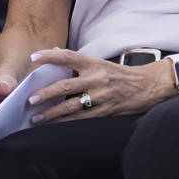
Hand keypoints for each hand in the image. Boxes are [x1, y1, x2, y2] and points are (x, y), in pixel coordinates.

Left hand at [26, 48, 174, 123]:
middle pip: (66, 85)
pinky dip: (66, 122)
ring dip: (52, 113)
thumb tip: (56, 52)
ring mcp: (101, 96)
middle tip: (30, 99)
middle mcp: (96, 78)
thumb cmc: (121, 74)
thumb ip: (79, 61)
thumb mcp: (100, 63)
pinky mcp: (105, 111)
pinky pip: (82, 118)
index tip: (33, 58)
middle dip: (46, 93)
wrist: (147, 86)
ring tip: (36, 118)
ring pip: (71, 105)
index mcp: (94, 63)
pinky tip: (54, 126)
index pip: (68, 56)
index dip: (50, 56)